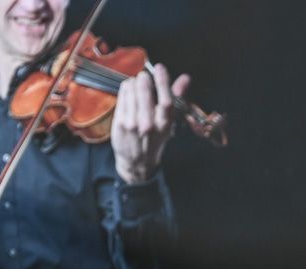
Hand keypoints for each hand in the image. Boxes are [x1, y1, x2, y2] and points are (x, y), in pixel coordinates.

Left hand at [112, 64, 190, 184]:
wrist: (137, 162)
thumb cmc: (155, 138)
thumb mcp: (169, 121)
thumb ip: (176, 98)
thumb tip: (185, 78)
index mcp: (165, 125)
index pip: (166, 100)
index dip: (163, 82)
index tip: (160, 68)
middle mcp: (149, 125)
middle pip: (145, 93)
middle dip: (144, 80)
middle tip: (144, 76)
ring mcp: (133, 124)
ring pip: (131, 92)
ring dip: (133, 84)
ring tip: (136, 84)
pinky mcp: (120, 123)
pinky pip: (122, 97)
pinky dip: (125, 89)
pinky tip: (128, 90)